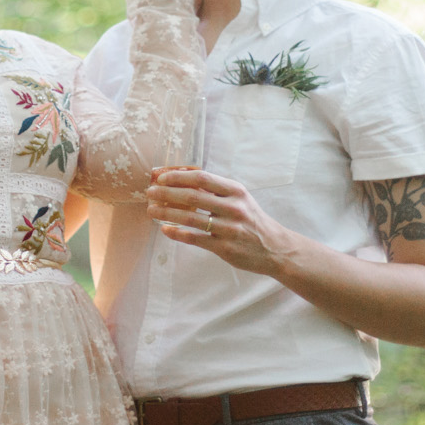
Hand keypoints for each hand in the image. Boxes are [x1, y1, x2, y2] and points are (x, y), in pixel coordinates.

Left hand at [145, 168, 296, 277]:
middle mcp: (233, 208)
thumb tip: (183, 180)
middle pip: (193, 196)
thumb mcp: (240, 199)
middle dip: (167, 193)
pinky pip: (195, 239)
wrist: (275, 248)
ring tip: (151, 210)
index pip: (202, 178)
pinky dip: (177, 234)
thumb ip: (216, 191)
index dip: (178, 177)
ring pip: (190, 218)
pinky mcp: (225, 248)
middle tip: (150, 193)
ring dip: (166, 213)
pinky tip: (165, 230)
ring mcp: (229, 229)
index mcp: (236, 191)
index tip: (161, 178)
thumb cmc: (252, 220)